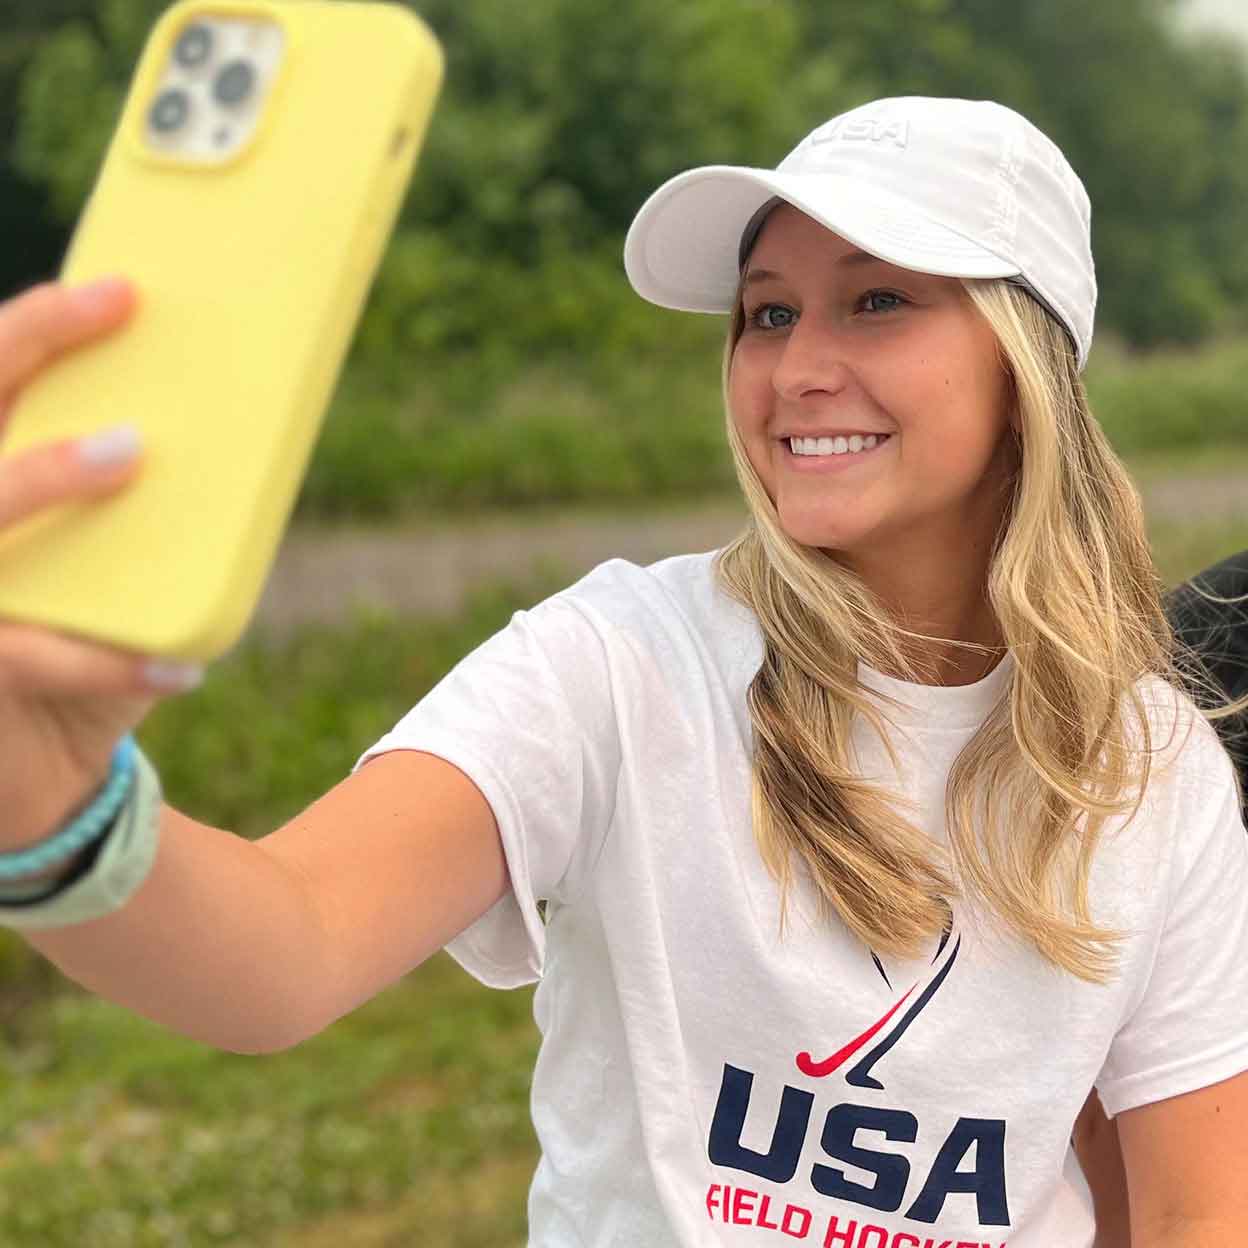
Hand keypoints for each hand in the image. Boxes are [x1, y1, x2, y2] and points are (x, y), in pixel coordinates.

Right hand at [0, 278, 203, 854]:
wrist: (38, 781)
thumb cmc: (80, 654)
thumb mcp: (115, 579)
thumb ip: (151, 525)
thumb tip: (252, 451)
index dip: (36, 328)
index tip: (121, 289)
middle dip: (27, 342)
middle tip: (119, 306)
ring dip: (41, 473)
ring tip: (134, 449)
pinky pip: (31, 656)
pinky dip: (109, 665)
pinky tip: (180, 671)